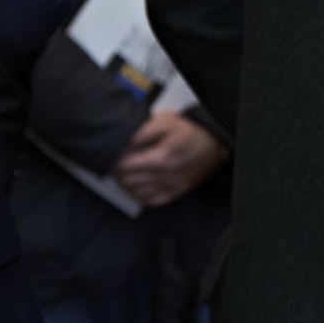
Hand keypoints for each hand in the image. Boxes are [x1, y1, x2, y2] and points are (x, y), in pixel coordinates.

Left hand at [111, 112, 228, 208]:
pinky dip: (138, 196)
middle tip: (112, 164)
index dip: (115, 161)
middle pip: (130, 180)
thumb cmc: (188, 131)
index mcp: (162, 156)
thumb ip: (144, 131)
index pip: (127, 165)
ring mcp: (171, 186)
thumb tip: (126, 142)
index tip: (110, 155)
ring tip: (120, 175)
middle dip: (116, 172)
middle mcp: (166, 174)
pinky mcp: (176, 192)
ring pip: (138, 192)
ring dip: (124, 185)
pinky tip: (133, 187)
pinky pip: (151, 201)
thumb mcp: (166, 121)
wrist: (213, 144)